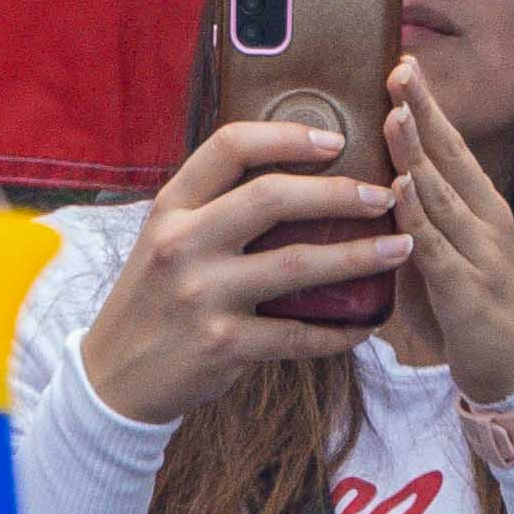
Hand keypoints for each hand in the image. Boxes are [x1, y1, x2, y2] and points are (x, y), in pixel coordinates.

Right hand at [71, 119, 407, 427]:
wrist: (113, 376)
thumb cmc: (153, 300)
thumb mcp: (164, 239)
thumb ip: (213, 209)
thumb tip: (294, 177)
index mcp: (171, 208)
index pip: (229, 147)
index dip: (288, 137)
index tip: (336, 141)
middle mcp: (182, 243)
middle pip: (271, 197)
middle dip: (339, 193)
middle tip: (384, 195)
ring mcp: (201, 295)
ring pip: (297, 265)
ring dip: (359, 256)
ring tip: (400, 248)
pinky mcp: (222, 345)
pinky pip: (299, 334)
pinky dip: (341, 330)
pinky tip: (367, 324)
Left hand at [382, 59, 513, 407]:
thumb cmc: (471, 307)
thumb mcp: (445, 252)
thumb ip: (416, 219)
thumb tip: (369, 182)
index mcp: (481, 206)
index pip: (451, 146)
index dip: (428, 105)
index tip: (403, 63)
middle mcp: (487, 221)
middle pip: (451, 157)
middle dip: (423, 112)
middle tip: (398, 68)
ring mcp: (481, 254)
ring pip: (442, 195)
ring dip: (416, 153)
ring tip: (394, 114)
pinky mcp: (467, 291)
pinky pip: (436, 248)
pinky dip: (417, 218)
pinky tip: (400, 191)